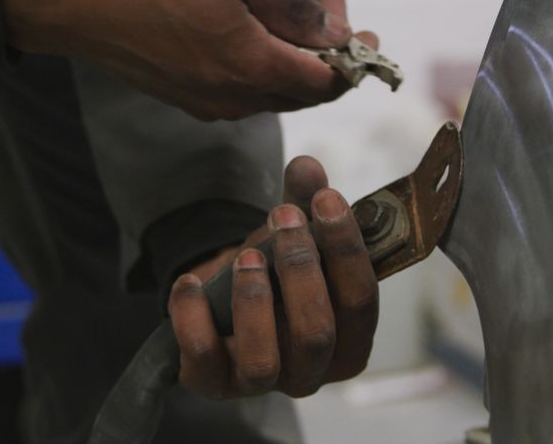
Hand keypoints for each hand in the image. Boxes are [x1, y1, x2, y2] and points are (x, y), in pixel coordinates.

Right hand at [1, 0, 376, 119]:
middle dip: (329, 50)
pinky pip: (247, 90)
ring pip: (277, 91)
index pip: (328, 83)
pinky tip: (256, 25)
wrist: (72, 3)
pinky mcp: (191, 100)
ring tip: (293, 6)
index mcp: (250, 66)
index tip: (363, 27)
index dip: (354, 58)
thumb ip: (287, 6)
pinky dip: (266, 62)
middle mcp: (235, 97)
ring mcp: (210, 104)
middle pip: (306, 91)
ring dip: (297, 55)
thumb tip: (333, 32)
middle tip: (327, 3)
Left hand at [167, 157, 379, 398]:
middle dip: (300, 268)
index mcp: (349, 341)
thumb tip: (307, 168)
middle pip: (317, 333)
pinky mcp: (214, 383)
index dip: (347, 249)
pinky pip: (203, 358)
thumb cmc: (277, 275)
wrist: (225, 304)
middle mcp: (311, 373)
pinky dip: (194, 317)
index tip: (328, 199)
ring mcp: (261, 384)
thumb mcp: (296, 237)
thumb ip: (306, 202)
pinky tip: (191, 282)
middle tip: (284, 216)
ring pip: (264, 360)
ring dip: (255, 300)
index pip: (361, 302)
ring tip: (247, 256)